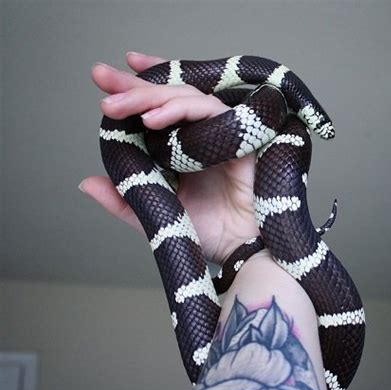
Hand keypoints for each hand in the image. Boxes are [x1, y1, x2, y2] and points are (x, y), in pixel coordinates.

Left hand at [83, 52, 259, 264]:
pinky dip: (180, 110)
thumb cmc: (208, 233)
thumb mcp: (156, 214)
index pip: (157, 110)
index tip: (103, 78)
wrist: (242, 248)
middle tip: (102, 77)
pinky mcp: (237, 134)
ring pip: (185, 97)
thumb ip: (125, 199)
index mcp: (180, 149)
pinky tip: (152, 119)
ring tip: (117, 106)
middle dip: (132, 86)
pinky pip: (209, 111)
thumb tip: (86, 183)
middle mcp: (199, 135)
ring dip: (150, 97)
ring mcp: (218, 132)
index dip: (134, 89)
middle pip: (167, 96)